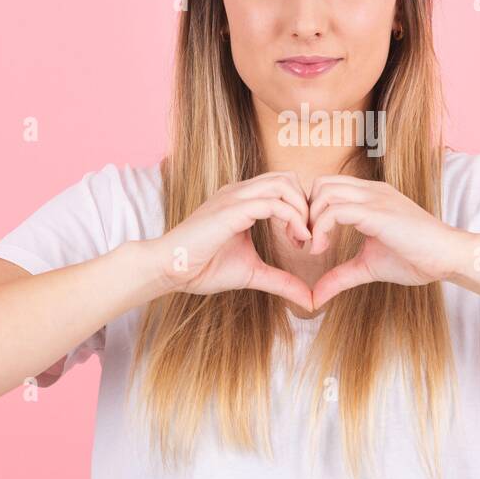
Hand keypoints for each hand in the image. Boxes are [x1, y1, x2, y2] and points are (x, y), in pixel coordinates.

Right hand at [147, 172, 314, 310]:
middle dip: (307, 205)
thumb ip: (282, 282)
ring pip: (284, 184)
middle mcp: (240, 192)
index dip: (302, 208)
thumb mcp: (253, 273)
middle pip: (288, 178)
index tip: (305, 240)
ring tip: (303, 239)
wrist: (170, 269)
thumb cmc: (203, 268)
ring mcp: (235, 197)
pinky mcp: (231, 210)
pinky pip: (272, 203)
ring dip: (302, 210)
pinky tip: (296, 240)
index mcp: (243, 199)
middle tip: (309, 237)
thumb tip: (309, 300)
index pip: (284, 185)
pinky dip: (292, 218)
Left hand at [305, 174, 468, 308]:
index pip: (326, 187)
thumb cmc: (416, 259)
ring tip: (314, 248)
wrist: (449, 257)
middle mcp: (370, 191)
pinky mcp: (377, 212)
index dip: (310, 212)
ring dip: (310, 220)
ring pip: (324, 192)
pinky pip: (336, 210)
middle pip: (319, 184)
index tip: (308, 242)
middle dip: (304, 212)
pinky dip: (321, 228)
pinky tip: (322, 250)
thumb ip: (340, 277)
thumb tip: (315, 297)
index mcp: (369, 196)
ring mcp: (374, 198)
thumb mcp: (368, 267)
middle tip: (304, 243)